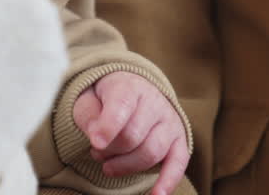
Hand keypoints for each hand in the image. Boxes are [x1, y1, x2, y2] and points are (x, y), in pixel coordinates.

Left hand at [71, 71, 188, 194]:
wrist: (132, 91)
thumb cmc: (106, 100)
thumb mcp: (89, 99)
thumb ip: (88, 115)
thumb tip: (96, 137)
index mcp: (129, 87)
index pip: (121, 106)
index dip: (108, 127)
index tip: (95, 143)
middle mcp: (155, 102)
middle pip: (133, 135)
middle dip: (110, 151)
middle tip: (96, 153)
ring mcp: (169, 122)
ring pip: (151, 152)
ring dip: (125, 166)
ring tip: (107, 166)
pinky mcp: (180, 141)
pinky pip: (178, 163)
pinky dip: (168, 181)